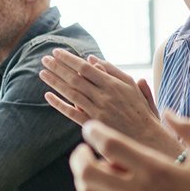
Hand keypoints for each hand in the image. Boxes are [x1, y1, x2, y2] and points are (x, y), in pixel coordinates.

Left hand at [41, 49, 172, 154]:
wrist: (147, 138)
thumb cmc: (140, 110)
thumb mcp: (130, 86)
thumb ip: (112, 71)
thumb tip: (92, 59)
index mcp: (114, 84)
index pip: (86, 67)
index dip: (69, 59)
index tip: (57, 52)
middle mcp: (104, 96)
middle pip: (75, 78)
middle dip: (58, 67)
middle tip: (44, 58)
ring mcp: (97, 111)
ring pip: (71, 93)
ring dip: (55, 82)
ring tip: (43, 72)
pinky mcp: (93, 125)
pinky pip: (72, 113)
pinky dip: (59, 104)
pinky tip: (48, 96)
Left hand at [70, 111, 189, 190]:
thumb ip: (188, 129)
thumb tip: (167, 112)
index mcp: (156, 170)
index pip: (110, 144)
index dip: (93, 132)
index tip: (90, 129)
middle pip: (88, 171)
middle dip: (78, 157)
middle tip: (82, 151)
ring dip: (83, 179)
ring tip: (90, 173)